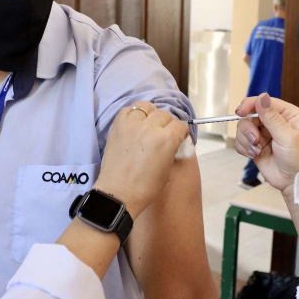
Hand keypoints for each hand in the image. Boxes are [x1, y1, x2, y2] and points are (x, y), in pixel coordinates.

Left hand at [94, 101, 190, 218]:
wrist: (119, 192)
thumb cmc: (146, 186)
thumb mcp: (168, 168)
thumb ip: (172, 148)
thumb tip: (175, 140)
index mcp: (166, 139)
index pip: (180, 125)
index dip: (181, 132)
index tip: (178, 138)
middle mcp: (150, 127)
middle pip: (165, 114)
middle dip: (167, 124)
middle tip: (163, 134)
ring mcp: (132, 124)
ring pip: (146, 106)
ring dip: (150, 114)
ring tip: (148, 125)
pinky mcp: (118, 126)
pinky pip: (128, 110)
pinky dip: (134, 115)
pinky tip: (135, 125)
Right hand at [234, 93, 298, 190]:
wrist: (293, 181)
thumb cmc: (298, 159)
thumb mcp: (287, 136)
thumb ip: (272, 117)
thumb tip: (261, 97)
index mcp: (286, 114)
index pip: (263, 102)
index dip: (249, 105)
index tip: (241, 112)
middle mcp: (273, 121)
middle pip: (249, 115)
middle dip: (248, 128)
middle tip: (254, 140)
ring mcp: (263, 133)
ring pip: (242, 128)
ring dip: (246, 140)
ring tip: (257, 150)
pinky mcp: (255, 145)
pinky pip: (240, 141)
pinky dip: (243, 148)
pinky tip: (254, 154)